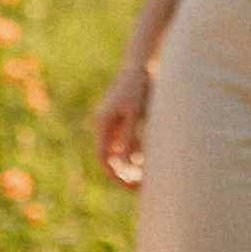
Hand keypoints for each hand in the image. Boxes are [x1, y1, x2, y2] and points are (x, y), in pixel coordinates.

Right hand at [92, 60, 151, 188]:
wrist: (141, 65)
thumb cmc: (138, 88)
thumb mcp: (134, 115)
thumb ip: (128, 140)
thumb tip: (122, 164)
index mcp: (103, 124)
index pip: (104, 158)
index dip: (114, 174)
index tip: (128, 186)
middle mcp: (104, 125)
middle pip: (110, 157)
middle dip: (123, 173)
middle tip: (139, 186)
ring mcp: (113, 122)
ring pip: (118, 151)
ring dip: (129, 164)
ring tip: (145, 178)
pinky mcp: (122, 119)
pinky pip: (126, 142)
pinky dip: (135, 152)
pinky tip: (147, 160)